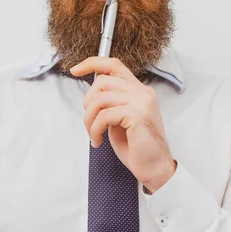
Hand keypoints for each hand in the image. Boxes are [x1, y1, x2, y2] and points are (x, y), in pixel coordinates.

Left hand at [70, 57, 176, 192]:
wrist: (155, 168)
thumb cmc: (137, 148)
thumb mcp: (120, 119)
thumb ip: (111, 103)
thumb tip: (91, 96)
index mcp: (139, 91)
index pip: (114, 65)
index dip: (92, 63)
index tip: (75, 70)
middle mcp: (143, 92)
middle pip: (102, 81)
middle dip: (88, 102)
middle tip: (90, 122)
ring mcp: (142, 102)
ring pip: (100, 98)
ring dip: (89, 119)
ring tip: (94, 134)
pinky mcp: (137, 115)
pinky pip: (104, 116)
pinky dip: (95, 130)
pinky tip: (98, 141)